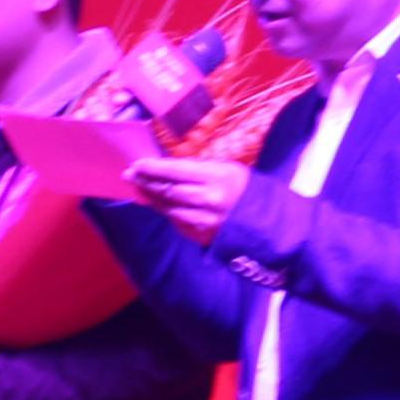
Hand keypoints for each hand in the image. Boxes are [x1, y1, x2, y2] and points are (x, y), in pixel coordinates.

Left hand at [130, 153, 250, 237]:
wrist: (269, 222)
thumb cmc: (248, 189)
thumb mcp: (228, 169)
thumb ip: (200, 170)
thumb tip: (169, 169)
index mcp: (217, 177)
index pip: (175, 171)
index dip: (153, 168)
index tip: (136, 164)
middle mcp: (208, 200)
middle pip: (168, 191)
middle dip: (146, 182)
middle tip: (130, 175)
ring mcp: (205, 221)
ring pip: (169, 209)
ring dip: (152, 198)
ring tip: (141, 188)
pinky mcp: (203, 236)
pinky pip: (178, 223)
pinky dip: (167, 212)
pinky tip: (159, 204)